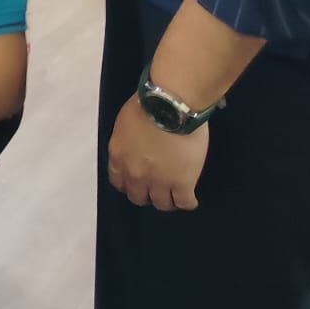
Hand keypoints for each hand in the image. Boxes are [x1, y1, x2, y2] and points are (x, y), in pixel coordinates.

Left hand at [107, 96, 208, 210]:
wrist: (170, 105)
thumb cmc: (148, 105)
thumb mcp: (126, 123)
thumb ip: (127, 140)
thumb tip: (136, 145)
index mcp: (119, 156)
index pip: (119, 182)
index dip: (129, 184)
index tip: (137, 182)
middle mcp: (135, 173)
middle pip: (138, 197)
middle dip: (147, 195)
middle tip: (157, 189)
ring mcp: (158, 181)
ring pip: (162, 204)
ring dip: (168, 201)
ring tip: (175, 196)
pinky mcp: (181, 183)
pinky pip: (184, 202)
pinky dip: (188, 202)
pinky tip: (190, 199)